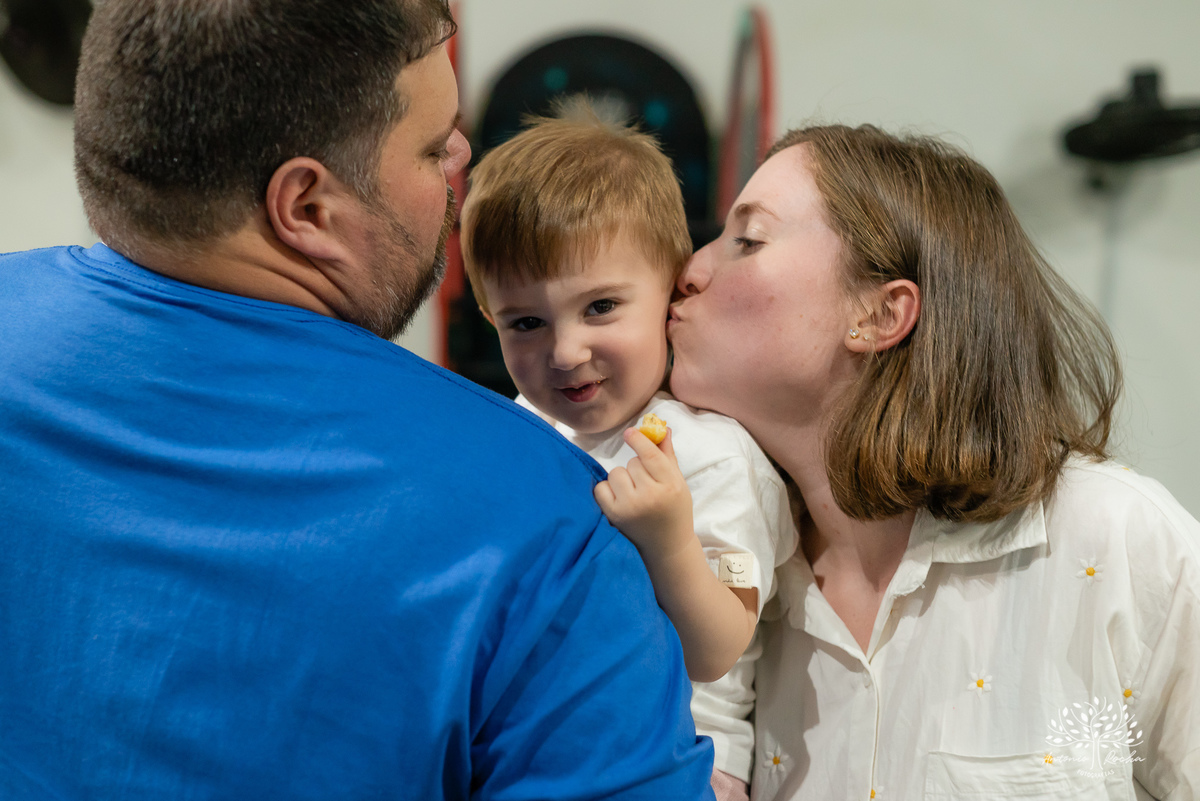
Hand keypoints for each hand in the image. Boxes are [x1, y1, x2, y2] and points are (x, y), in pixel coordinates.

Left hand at [594, 427, 693, 562]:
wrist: (667, 546)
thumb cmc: (674, 510)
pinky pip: (601, 488)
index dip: (638, 440)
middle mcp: (650, 496)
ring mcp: (630, 507)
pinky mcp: (614, 515)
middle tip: (645, 483)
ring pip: (616, 473)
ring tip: (633, 492)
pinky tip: (619, 498)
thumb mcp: (678, 482)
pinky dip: (607, 489)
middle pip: (632, 463)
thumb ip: (667, 455)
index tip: (629, 432)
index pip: (650, 455)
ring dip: (622, 478)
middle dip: (637, 467)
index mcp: (670, 486)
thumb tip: (661, 428)